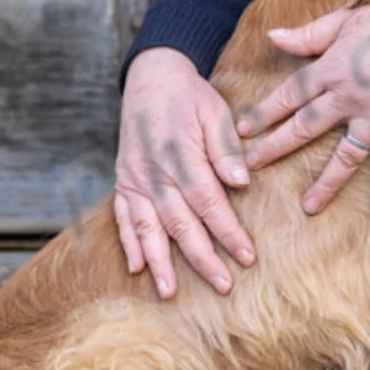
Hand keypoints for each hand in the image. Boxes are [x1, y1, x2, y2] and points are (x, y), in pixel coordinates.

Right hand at [114, 47, 255, 298]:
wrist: (150, 77)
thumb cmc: (190, 97)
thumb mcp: (215, 111)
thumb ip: (226, 148)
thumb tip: (242, 183)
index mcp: (182, 154)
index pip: (208, 202)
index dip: (228, 232)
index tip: (247, 256)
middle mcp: (155, 172)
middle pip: (179, 223)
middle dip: (202, 258)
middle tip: (223, 286)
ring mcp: (135, 179)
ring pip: (147, 227)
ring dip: (160, 262)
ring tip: (171, 292)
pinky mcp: (123, 181)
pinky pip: (122, 217)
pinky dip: (127, 243)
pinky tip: (136, 268)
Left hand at [236, 0, 369, 218]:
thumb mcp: (345, 19)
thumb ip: (308, 34)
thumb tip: (272, 35)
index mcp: (331, 69)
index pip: (288, 95)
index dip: (263, 113)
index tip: (239, 131)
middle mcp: (348, 97)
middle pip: (305, 128)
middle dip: (275, 149)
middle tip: (250, 170)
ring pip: (345, 156)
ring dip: (325, 183)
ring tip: (306, 208)